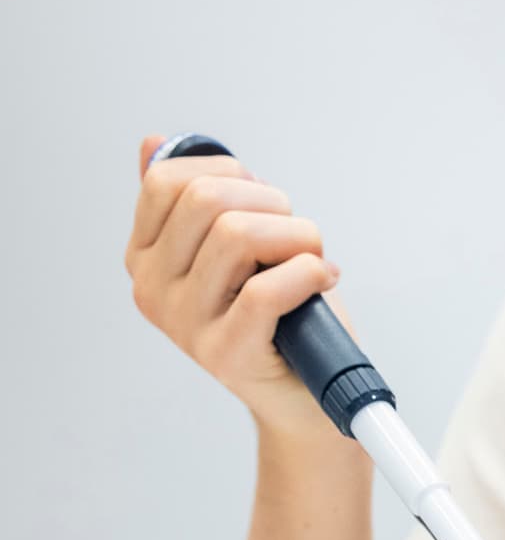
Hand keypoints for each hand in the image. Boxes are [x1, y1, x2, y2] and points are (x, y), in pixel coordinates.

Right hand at [125, 134, 347, 443]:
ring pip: (237, 235)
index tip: (263, 199)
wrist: (306, 396)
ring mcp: (185, 324)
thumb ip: (193, 200)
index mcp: (146, 257)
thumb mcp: (236, 250)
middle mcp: (153, 289)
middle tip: (297, 232)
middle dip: (269, 202)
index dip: (230, 174)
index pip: (166, 181)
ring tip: (313, 257)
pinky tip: (324, 278)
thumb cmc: (281, 317)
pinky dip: (308, 272)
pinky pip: (265, 290)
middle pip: (205, 200)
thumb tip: (155, 143)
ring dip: (297, 235)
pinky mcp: (226, 352)